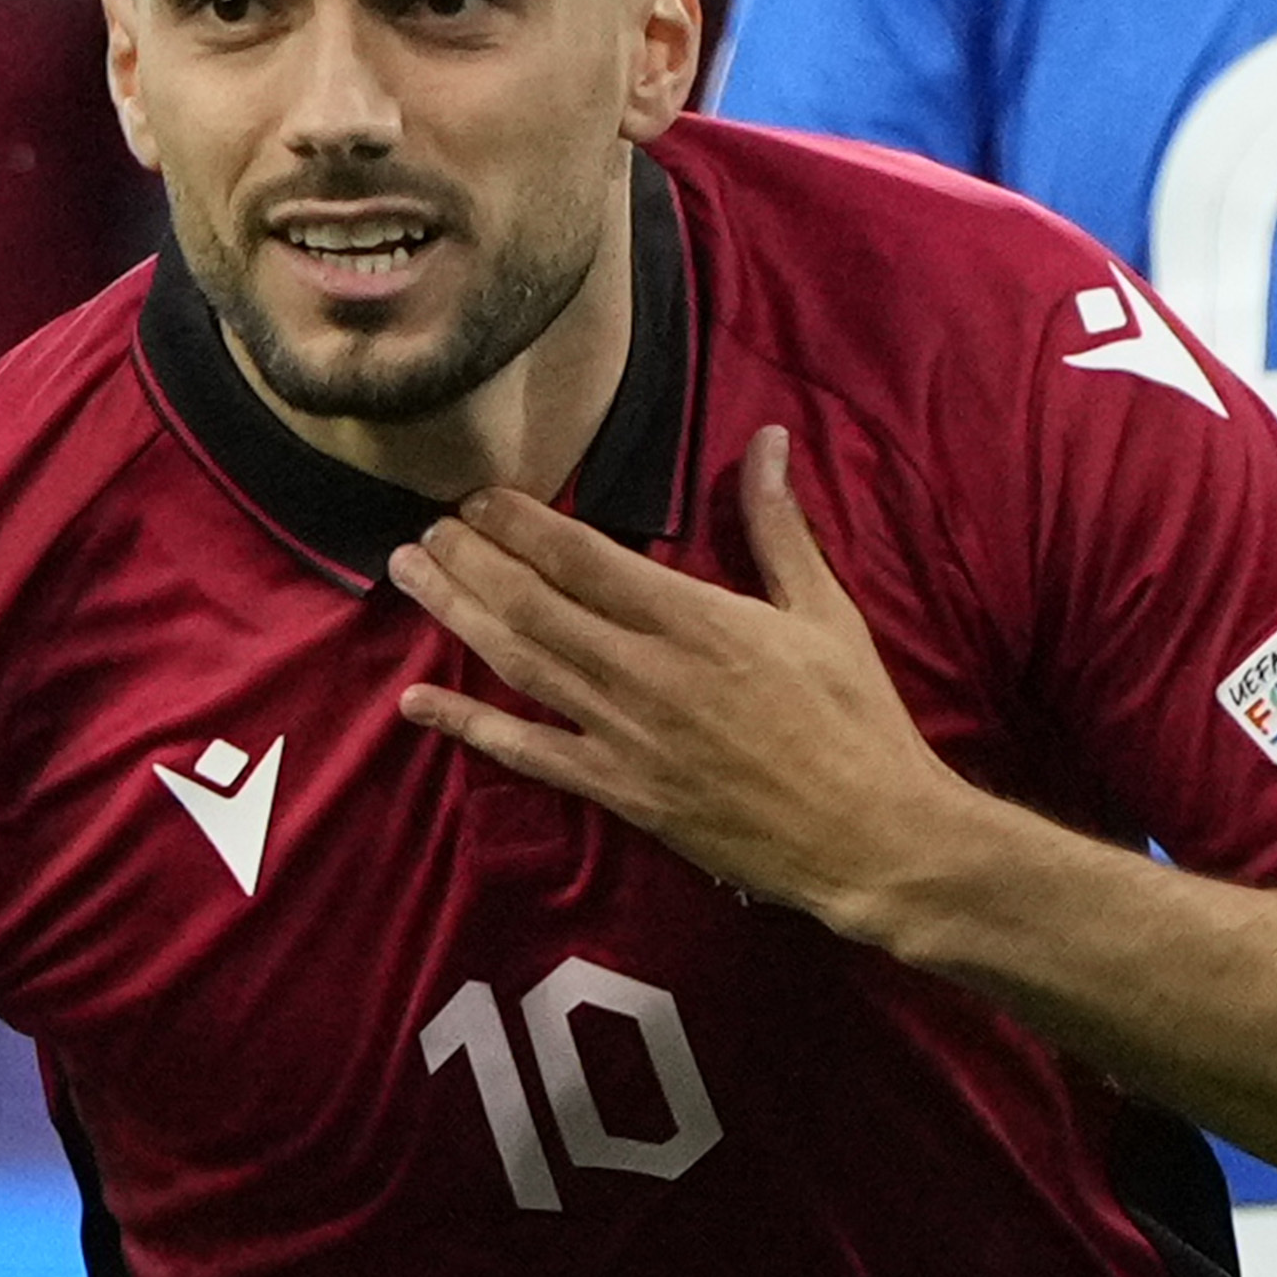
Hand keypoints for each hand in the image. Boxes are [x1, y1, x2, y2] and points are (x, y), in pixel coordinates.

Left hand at [384, 425, 986, 945]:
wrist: (867, 836)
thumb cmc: (854, 719)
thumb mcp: (824, 612)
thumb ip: (778, 527)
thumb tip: (768, 439)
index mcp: (696, 620)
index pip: (584, 558)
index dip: (521, 524)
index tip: (479, 495)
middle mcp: (646, 673)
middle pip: (533, 606)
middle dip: (472, 561)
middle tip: (424, 528)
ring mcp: (625, 737)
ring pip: (520, 665)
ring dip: (458, 616)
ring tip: (409, 575)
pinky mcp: (621, 793)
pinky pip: (529, 754)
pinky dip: (469, 726)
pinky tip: (417, 705)